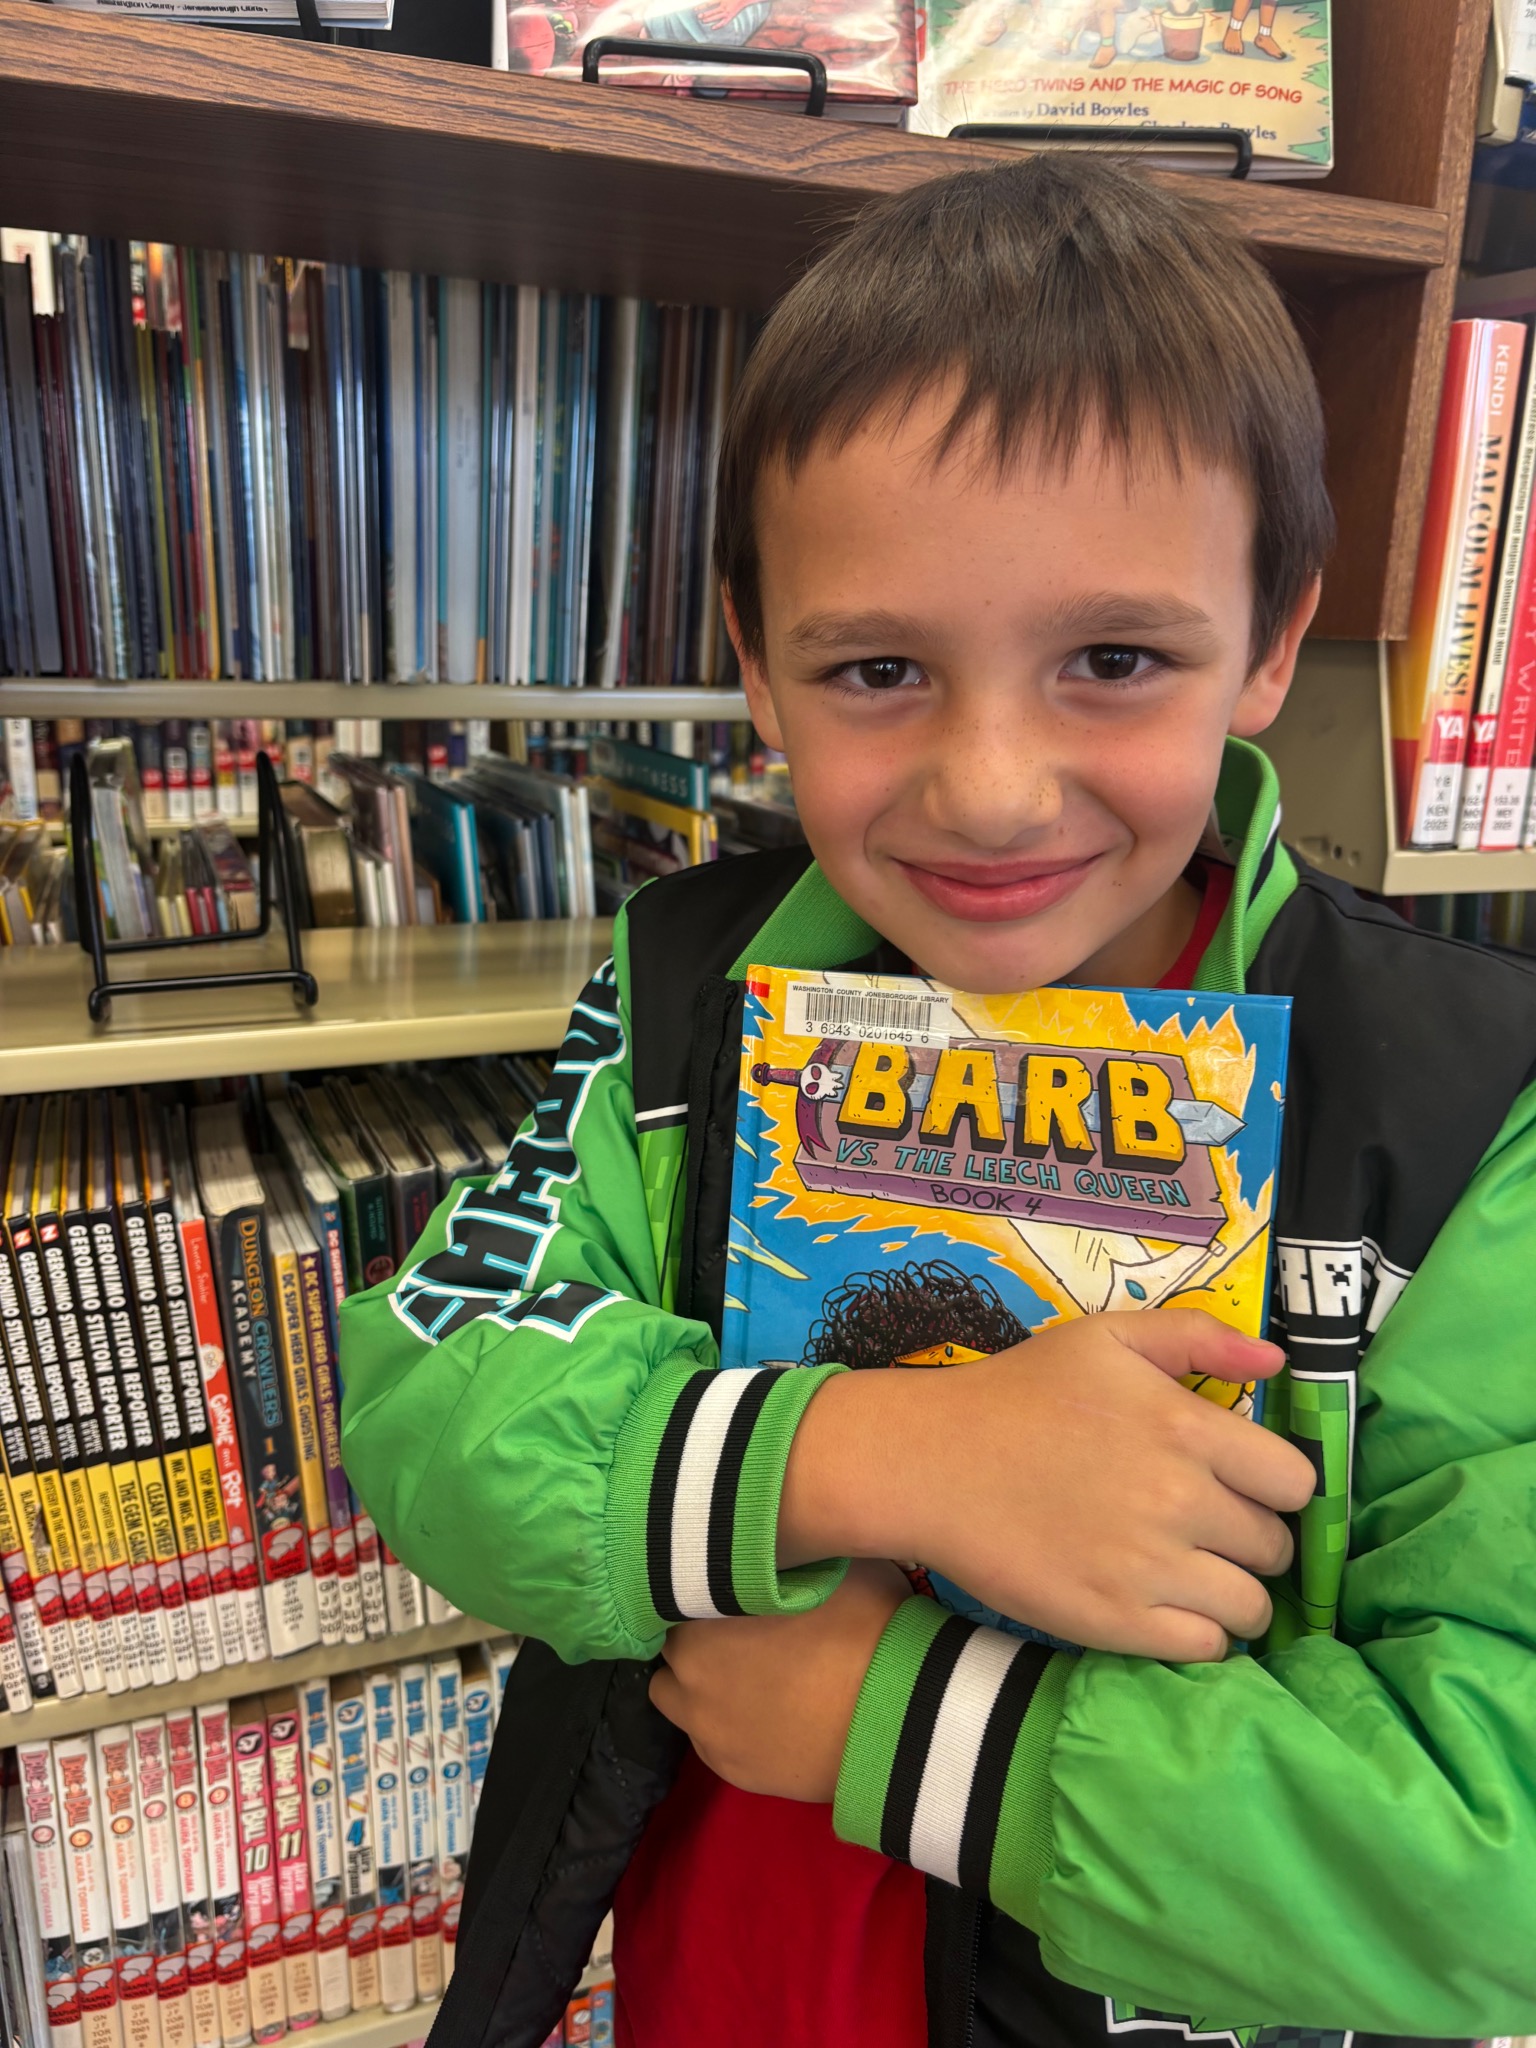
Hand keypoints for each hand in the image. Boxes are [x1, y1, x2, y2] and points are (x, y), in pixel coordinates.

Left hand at [650, 1560, 909, 1800]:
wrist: (899, 1715)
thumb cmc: (868, 1623)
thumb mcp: (830, 1561)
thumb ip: (783, 1556)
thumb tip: (774, 1546)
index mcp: (703, 1608)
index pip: (674, 1590)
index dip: (702, 1588)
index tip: (730, 1589)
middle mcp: (688, 1667)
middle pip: (671, 1643)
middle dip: (697, 1635)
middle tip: (741, 1631)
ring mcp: (705, 1725)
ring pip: (673, 1694)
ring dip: (697, 1682)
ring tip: (745, 1676)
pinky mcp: (729, 1768)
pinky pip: (706, 1739)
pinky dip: (724, 1724)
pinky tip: (764, 1715)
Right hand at [781, 1310, 1315, 1662]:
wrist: (931, 1461)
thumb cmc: (1019, 1393)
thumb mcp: (1105, 1338)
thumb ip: (1197, 1337)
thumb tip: (1278, 1364)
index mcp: (1187, 1429)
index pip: (1294, 1483)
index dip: (1275, 1486)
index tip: (1245, 1487)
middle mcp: (1181, 1501)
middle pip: (1275, 1548)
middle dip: (1252, 1540)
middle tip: (1209, 1531)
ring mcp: (1149, 1568)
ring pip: (1250, 1608)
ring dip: (1234, 1594)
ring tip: (1196, 1577)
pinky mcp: (1115, 1622)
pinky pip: (1205, 1649)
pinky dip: (1198, 1634)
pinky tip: (1166, 1607)